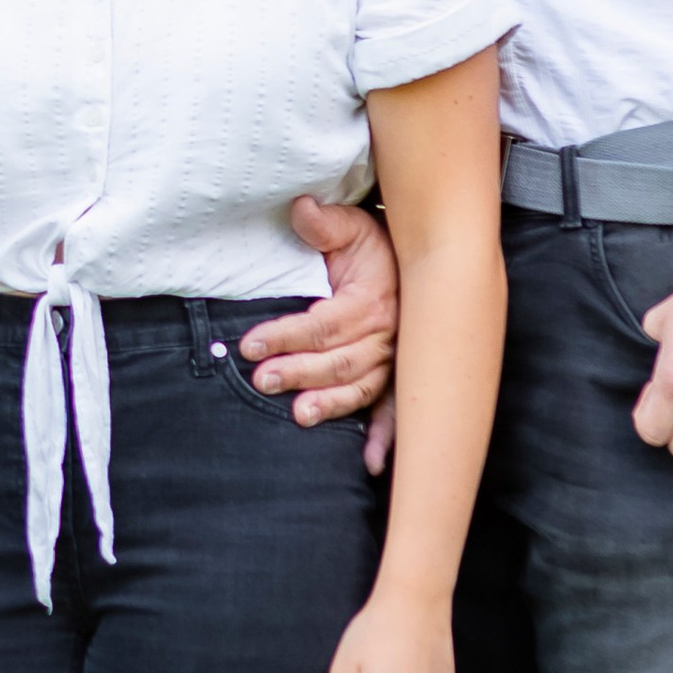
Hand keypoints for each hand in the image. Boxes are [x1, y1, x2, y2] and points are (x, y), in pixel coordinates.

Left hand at [243, 194, 399, 467]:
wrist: (422, 261)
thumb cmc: (376, 245)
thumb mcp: (351, 225)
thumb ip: (325, 223)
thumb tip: (301, 209)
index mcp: (371, 302)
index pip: (323, 324)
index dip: (286, 335)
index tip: (250, 345)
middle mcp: (387, 336)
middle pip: (339, 361)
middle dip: (299, 372)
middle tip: (261, 381)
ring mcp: (396, 360)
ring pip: (361, 388)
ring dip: (332, 404)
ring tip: (300, 415)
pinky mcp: (400, 377)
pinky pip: (395, 411)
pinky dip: (385, 438)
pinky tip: (369, 463)